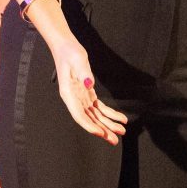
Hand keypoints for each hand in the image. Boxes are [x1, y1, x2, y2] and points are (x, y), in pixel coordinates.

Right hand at [49, 30, 126, 144]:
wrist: (66, 47)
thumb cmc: (70, 52)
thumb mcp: (77, 60)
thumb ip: (83, 73)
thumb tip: (90, 85)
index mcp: (68, 94)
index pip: (79, 115)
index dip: (90, 126)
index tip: (101, 133)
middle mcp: (73, 99)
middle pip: (88, 119)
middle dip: (102, 130)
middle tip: (115, 140)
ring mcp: (80, 98)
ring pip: (95, 116)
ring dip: (107, 124)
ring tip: (120, 132)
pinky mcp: (87, 94)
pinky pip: (98, 108)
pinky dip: (109, 114)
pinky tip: (119, 119)